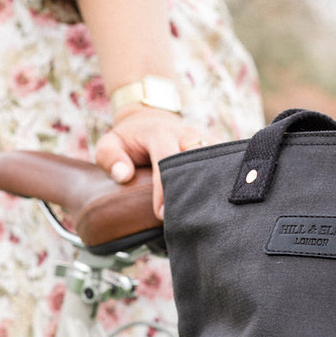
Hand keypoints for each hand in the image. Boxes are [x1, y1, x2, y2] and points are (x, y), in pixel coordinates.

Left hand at [95, 106, 216, 218]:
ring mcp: (205, 139)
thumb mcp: (108, 144)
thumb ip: (110, 158)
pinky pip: (226, 163)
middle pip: (197, 162)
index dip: (164, 190)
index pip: (166, 162)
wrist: (150, 118)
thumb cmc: (128, 139)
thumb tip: (124, 176)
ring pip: (216, 162)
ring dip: (213, 186)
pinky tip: (225, 202)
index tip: (161, 214)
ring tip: (210, 213)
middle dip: (194, 190)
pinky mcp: (217, 145)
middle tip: (188, 218)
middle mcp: (187, 134)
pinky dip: (225, 180)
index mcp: (160, 134)